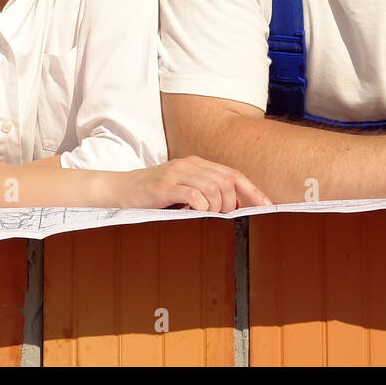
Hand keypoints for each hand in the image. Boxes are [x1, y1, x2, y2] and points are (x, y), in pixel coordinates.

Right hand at [105, 156, 271, 211]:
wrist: (118, 191)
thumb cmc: (152, 196)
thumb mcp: (182, 191)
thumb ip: (204, 195)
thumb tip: (233, 211)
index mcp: (197, 164)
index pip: (233, 174)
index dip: (253, 191)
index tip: (267, 208)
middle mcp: (189, 165)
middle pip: (227, 180)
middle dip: (233, 204)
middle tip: (225, 220)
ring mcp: (176, 173)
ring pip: (214, 187)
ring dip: (218, 208)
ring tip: (209, 219)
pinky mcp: (164, 186)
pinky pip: (194, 195)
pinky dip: (201, 208)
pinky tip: (195, 216)